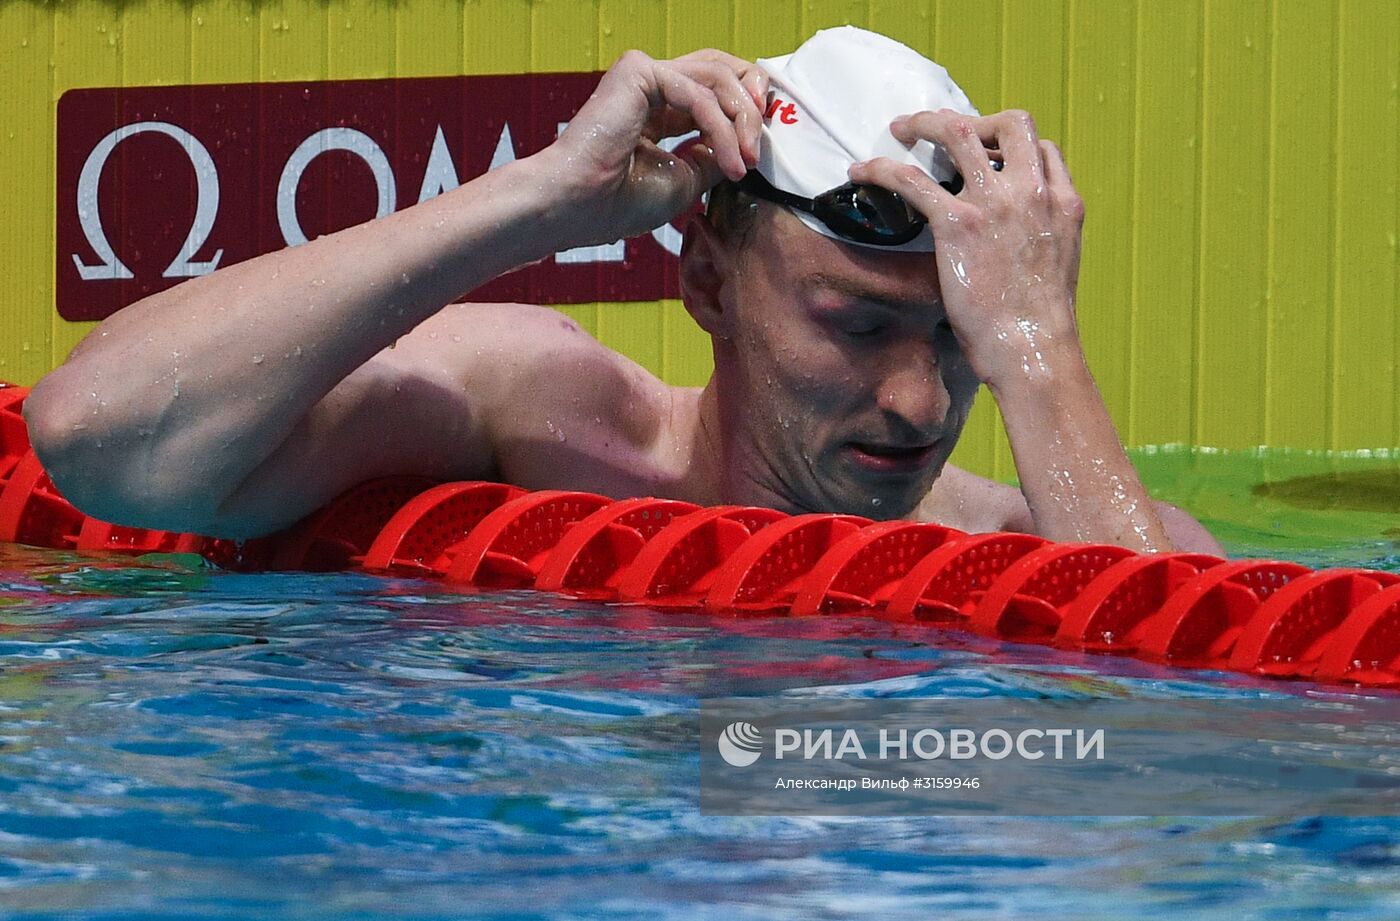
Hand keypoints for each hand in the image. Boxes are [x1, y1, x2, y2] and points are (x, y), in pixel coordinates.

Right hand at [546, 49, 767, 245]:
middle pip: (721, 69)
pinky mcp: (639, 71)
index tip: (757, 153)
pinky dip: (722, 129)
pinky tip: (731, 161)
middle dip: (753, 101)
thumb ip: (716, 155)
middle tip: (761, 144)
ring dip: (743, 120)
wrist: (580, 206)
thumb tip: (747, 146)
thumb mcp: (687, 180)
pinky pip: (699, 94)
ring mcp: (644, 75)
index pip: (715, 92)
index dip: (746, 114)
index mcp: (659, 110)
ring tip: (746, 159)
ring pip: (718, 77)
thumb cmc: (620, 203)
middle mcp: (652, 87)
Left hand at [848, 110, 1085, 389]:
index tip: (986, 154)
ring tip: (901, 128)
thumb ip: (1041, 234)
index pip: (1043, 148)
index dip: (1011, 145)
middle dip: (974, 118)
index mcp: (1063, 202)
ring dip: (925, 122)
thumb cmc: (1039, 324)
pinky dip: (881, 169)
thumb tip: (1011, 234)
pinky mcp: (958, 224)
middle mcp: (1032, 192)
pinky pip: (911, 180)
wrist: (1032, 349)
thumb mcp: (1059, 264)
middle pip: (1010, 122)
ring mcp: (995, 204)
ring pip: (958, 132)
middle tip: (942, 129)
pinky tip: (861, 172)